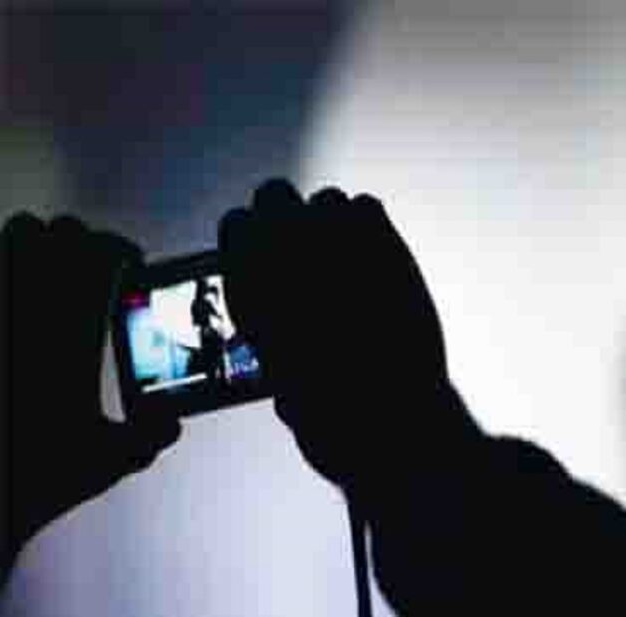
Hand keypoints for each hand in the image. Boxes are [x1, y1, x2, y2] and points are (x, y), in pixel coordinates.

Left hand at [1, 213, 179, 578]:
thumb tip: (172, 422)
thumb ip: (149, 438)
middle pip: (62, 231)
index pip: (107, 252)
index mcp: (75, 328)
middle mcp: (31, 304)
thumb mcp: (108, 462)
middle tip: (94, 268)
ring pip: (18, 232)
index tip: (134, 266)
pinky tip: (19, 305)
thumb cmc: (34, 476)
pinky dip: (7, 263)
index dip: (126, 250)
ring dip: (38, 243)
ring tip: (50, 273)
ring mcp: (1, 306)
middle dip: (83, 241)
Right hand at [217, 180, 451, 492]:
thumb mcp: (281, 378)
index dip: (251, 240)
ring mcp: (335, 237)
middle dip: (284, 216)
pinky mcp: (384, 239)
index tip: (263, 254)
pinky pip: (367, 206)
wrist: (389, 414)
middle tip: (303, 248)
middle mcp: (282, 248)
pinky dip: (368, 224)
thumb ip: (274, 335)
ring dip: (329, 221)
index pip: (236, 225)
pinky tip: (375, 254)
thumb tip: (280, 322)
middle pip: (273, 194)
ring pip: (325, 199)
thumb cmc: (331, 409)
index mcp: (248, 281)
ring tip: (345, 259)